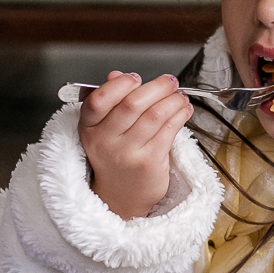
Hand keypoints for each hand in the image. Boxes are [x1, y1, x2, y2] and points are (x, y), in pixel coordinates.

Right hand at [78, 71, 192, 219]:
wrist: (121, 197)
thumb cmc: (116, 158)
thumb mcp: (104, 130)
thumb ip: (111, 101)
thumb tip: (117, 74)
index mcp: (89, 128)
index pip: (99, 99)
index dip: (121, 84)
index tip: (137, 78)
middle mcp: (105, 141)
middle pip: (133, 103)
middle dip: (158, 87)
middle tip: (171, 81)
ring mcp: (127, 153)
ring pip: (155, 115)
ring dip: (174, 100)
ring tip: (180, 97)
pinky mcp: (149, 162)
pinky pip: (169, 130)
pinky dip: (180, 115)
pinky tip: (184, 111)